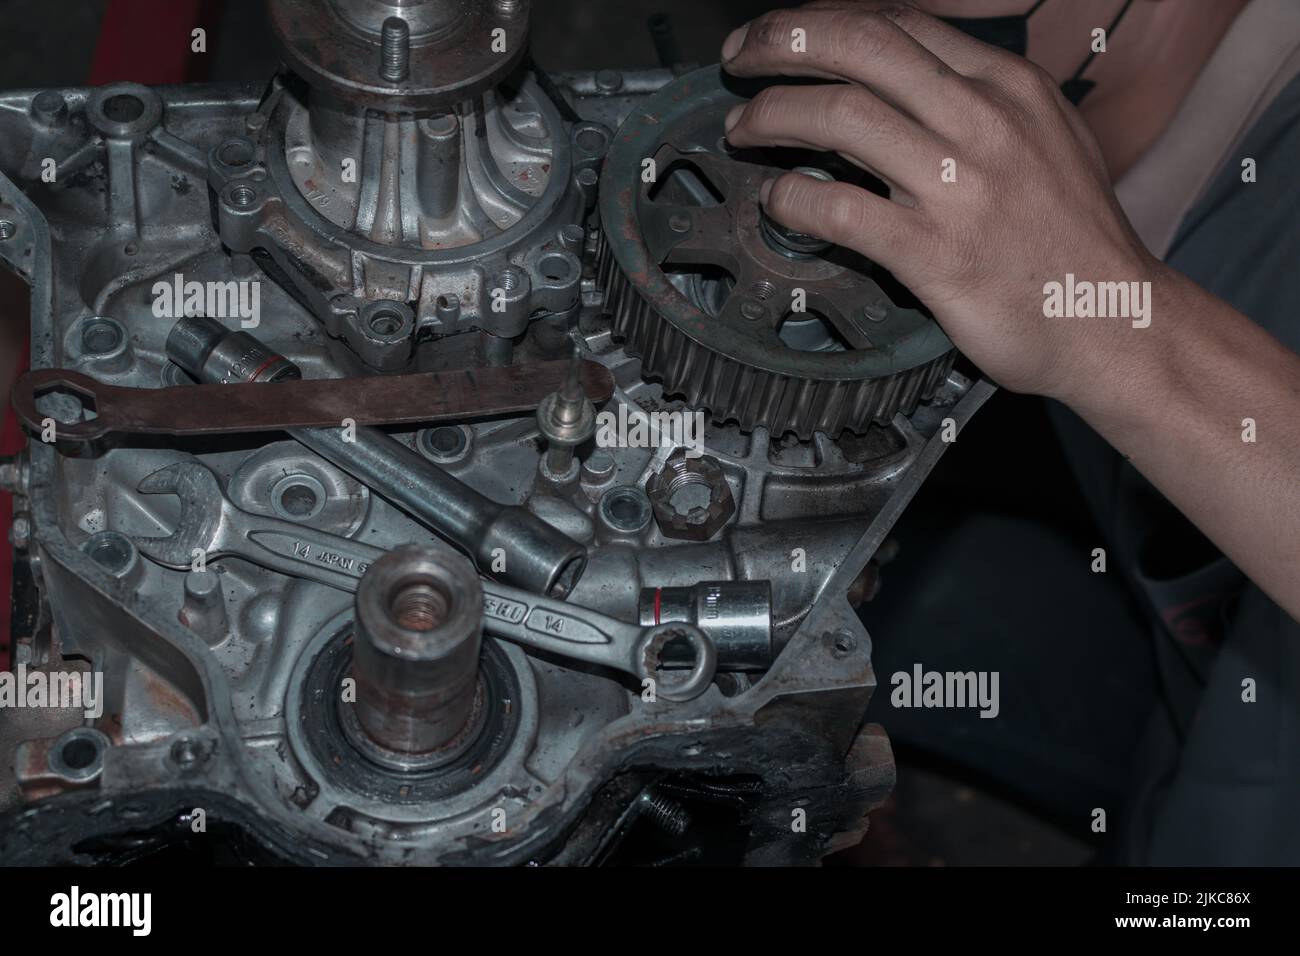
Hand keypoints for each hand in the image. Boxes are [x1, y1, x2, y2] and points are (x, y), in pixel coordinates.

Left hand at [720, 1, 1162, 401]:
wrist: (1114, 320)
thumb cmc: (1076, 240)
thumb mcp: (1047, 137)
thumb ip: (980, 102)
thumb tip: (909, 81)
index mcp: (1007, 86)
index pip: (898, 25)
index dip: (826, 21)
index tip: (787, 32)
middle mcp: (981, 120)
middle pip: (858, 47)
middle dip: (782, 41)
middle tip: (740, 56)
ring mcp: (956, 185)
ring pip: (838, 115)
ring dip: (772, 114)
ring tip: (744, 126)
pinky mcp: (933, 251)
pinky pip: (838, 206)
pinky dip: (792, 196)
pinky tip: (778, 199)